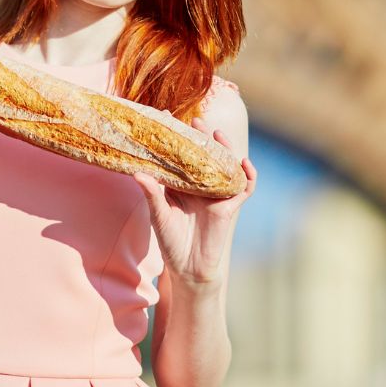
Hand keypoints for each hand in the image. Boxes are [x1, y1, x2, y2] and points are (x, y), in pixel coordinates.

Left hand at [130, 117, 256, 287]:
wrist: (188, 268)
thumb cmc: (170, 241)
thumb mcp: (158, 216)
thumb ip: (152, 194)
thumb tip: (138, 174)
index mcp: (180, 184)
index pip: (179, 155)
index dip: (176, 137)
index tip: (167, 118)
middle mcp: (199, 186)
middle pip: (204, 155)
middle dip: (202, 137)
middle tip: (196, 119)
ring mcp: (216, 195)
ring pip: (225, 166)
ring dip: (225, 149)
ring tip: (218, 134)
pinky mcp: (229, 207)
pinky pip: (243, 187)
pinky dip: (247, 175)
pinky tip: (243, 162)